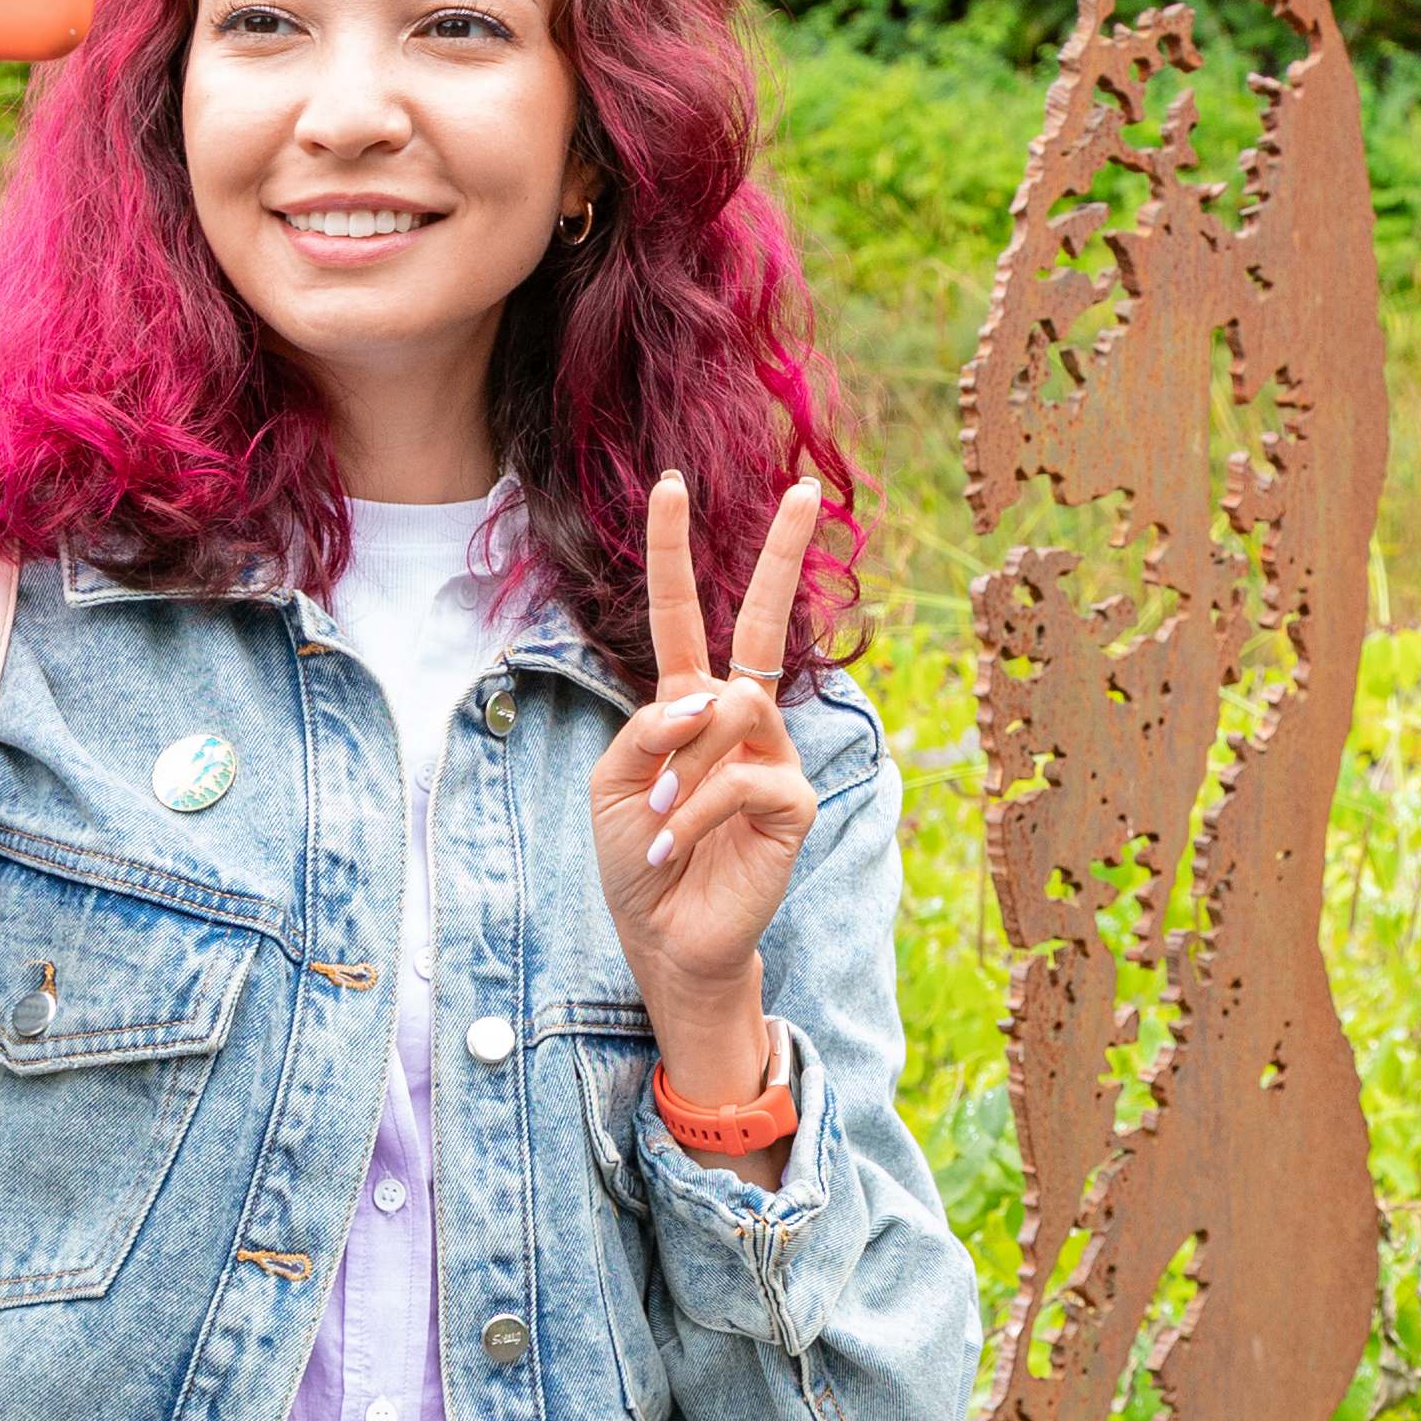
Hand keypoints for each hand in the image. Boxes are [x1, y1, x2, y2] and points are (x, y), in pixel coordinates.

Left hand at [593, 471, 830, 1105]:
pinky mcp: (792, 801)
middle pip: (764, 625)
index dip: (670, 550)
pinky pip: (740, 778)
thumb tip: (707, 698)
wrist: (663, 937)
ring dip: (677, 765)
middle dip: (784, 556)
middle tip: (809, 491)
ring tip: (653, 820)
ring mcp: (772, 756)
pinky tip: (670, 849)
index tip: (670, 483)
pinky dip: (691, 814)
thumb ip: (647, 728)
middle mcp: (737, 719)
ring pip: (733, 705)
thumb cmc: (634, 859)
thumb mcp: (611, 782)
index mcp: (685, 706)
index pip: (682, 615)